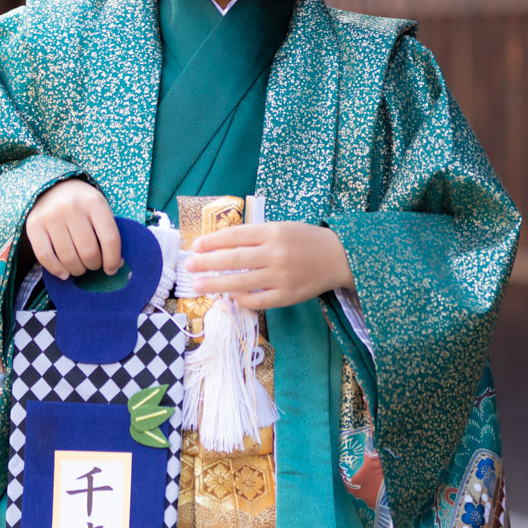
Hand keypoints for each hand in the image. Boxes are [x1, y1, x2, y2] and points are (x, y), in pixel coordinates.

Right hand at [25, 180, 118, 279]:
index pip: (110, 238)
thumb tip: (116, 265)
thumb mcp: (99, 208)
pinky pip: (45, 256)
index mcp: (94, 202)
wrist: (51, 186)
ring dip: (77, 270)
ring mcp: (50, 216)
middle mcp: (72, 207)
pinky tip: (64, 273)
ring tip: (80, 268)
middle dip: (94, 265)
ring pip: (68, 257)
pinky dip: (56, 270)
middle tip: (93, 264)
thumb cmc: (81, 203)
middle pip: (88, 251)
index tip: (112, 269)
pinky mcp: (33, 225)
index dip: (113, 260)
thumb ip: (107, 232)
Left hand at [186, 221, 354, 310]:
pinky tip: (230, 297)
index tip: (196, 246)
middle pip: (233, 260)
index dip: (213, 241)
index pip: (236, 236)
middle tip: (189, 267)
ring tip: (198, 286)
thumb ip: (256, 236)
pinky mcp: (286, 295)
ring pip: (241, 282)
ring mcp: (280, 276)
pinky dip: (241, 299)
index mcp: (273, 232)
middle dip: (207, 263)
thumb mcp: (282, 227)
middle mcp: (275, 253)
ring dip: (215, 284)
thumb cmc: (305, 240)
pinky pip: (257, 300)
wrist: (338, 257)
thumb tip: (222, 246)